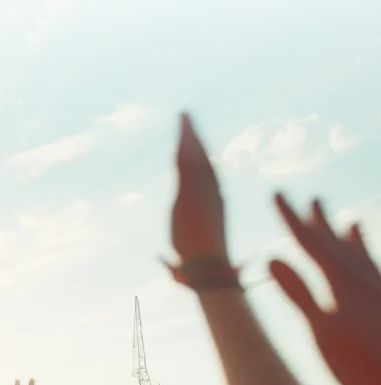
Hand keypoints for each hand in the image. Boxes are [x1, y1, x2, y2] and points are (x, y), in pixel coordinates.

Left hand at [169, 113, 228, 262]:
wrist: (206, 267)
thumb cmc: (199, 269)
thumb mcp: (186, 257)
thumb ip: (178, 258)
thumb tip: (169, 266)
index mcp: (214, 205)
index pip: (206, 176)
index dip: (201, 159)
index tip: (195, 146)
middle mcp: (212, 193)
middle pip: (202, 160)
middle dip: (195, 140)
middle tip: (188, 121)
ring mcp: (202, 191)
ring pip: (195, 155)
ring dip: (189, 134)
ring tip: (184, 116)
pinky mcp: (191, 188)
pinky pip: (188, 159)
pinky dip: (187, 141)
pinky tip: (183, 127)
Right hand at [271, 194, 380, 384]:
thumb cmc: (360, 362)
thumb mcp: (322, 328)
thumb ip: (299, 292)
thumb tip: (271, 257)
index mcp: (341, 281)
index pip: (310, 242)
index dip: (291, 217)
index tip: (276, 194)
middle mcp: (363, 279)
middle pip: (337, 242)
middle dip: (321, 221)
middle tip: (313, 198)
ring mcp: (378, 291)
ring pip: (363, 257)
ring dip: (352, 239)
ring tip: (353, 224)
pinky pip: (376, 273)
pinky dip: (370, 264)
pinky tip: (371, 269)